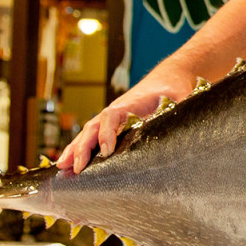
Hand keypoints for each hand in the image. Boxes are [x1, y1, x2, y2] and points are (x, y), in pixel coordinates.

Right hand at [56, 63, 196, 174]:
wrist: (170, 77)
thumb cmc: (175, 87)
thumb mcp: (181, 96)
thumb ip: (181, 108)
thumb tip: (184, 125)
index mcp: (131, 103)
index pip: (112, 116)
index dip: (108, 132)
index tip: (107, 150)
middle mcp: (117, 110)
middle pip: (93, 127)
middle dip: (82, 147)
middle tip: (75, 168)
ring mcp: (112, 118)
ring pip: (88, 133)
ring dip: (74, 149)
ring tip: (61, 168)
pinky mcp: (114, 126)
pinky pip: (93, 137)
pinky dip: (79, 149)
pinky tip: (69, 165)